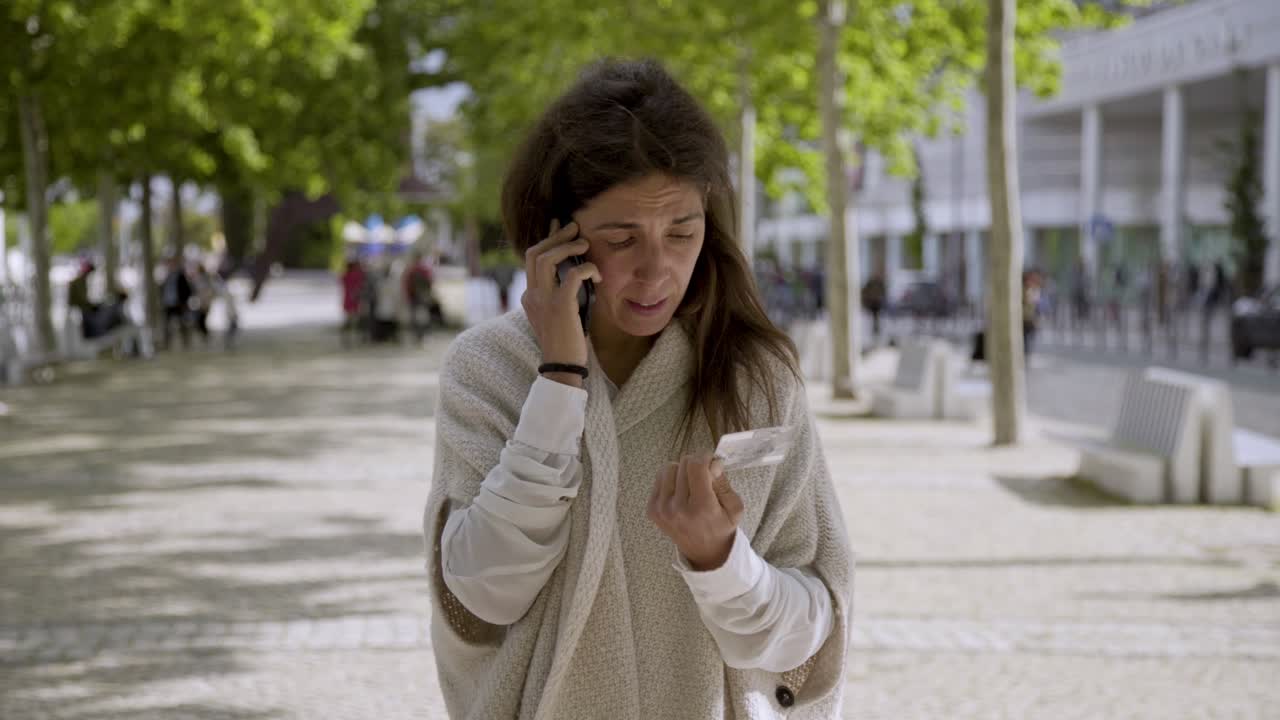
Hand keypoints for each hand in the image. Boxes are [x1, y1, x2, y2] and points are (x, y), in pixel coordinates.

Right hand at [521, 219, 601, 384]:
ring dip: (567, 247)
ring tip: (584, 245)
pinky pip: (572, 275)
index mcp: (530, 296)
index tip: (559, 227)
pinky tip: (597, 276)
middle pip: (535, 253)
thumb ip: (559, 295)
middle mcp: (532, 295)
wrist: (562, 367)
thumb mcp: (557, 315)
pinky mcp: (560, 306)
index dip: (546, 239)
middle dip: (555, 236)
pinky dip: (587, 269)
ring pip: (546, 259)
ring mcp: (544, 300)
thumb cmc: (565, 342)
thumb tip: (574, 275)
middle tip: (574, 228)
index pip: (532, 259)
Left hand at [647, 455, 743, 570]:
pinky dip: (670, 480)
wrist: (704, 551)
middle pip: (683, 464)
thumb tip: (712, 462)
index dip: (705, 457)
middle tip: (703, 475)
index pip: (696, 466)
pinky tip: (680, 492)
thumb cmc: (721, 526)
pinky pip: (659, 479)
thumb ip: (723, 482)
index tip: (711, 461)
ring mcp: (662, 509)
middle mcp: (678, 508)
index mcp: (701, 507)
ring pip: (668, 468)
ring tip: (690, 484)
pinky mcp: (652, 510)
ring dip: (681, 471)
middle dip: (695, 464)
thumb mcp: (734, 507)